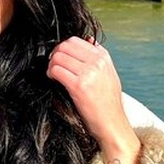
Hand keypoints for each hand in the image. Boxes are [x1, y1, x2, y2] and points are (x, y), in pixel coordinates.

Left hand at [46, 36, 140, 163]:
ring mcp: (89, 73)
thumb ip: (97, 58)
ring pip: (58, 56)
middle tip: (54, 67)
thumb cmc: (107, 102)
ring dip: (51, 65)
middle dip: (55, 55)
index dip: (63, 48)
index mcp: (104, 57)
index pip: (75, 40)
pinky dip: (51, 74)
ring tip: (54, 75)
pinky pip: (56, 70)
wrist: (112, 124)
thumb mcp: (108, 74)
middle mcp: (97, 62)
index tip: (60, 59)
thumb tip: (87, 38)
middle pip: (64, 46)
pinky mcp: (79, 86)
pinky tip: (54, 81)